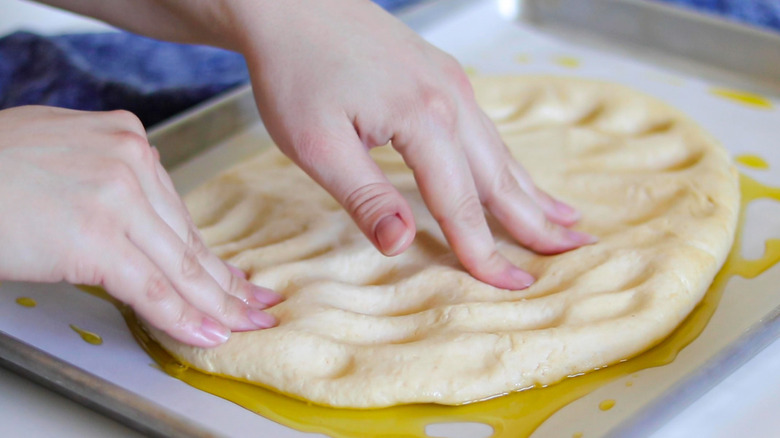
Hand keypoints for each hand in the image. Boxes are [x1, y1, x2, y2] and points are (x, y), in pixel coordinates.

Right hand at [0, 106, 281, 346]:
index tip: (236, 278)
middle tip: (256, 306)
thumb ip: (111, 179)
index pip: (178, 213)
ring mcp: (117, 197)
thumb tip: (143, 215)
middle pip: (187, 239)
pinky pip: (151, 286)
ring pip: (179, 265)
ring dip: (214, 305)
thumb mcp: (64, 154)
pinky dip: (181, 316)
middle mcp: (131, 160)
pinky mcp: (97, 236)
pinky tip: (205, 333)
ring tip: (240, 327)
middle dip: (225, 282)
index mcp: (127, 138)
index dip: (210, 254)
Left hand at [231, 0, 595, 288]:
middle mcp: (450, 99)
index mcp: (423, 120)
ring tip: (566, 219)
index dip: (484, 251)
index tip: (513, 286)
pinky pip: (486, 129)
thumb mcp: (315, 143)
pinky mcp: (440, 75)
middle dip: (538, 221)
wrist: (288, 2)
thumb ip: (364, 196)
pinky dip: (509, 160)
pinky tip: (516, 172)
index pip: (461, 203)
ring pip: (500, 150)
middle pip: (500, 176)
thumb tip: (402, 245)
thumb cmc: (296, 69)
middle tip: (577, 250)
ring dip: (532, 190)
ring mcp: (449, 83)